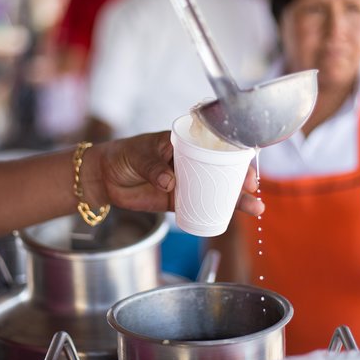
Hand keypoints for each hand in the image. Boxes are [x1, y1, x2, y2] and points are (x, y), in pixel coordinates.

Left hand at [92, 131, 264, 215]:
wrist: (103, 177)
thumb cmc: (122, 156)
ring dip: (235, 199)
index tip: (244, 164)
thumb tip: (171, 182)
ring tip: (255, 208)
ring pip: (215, 189)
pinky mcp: (176, 199)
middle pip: (222, 168)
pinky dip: (215, 211)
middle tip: (252, 189)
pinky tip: (230, 218)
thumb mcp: (138, 155)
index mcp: (184, 142)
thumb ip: (153, 167)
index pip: (214, 145)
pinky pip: (201, 205)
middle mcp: (189, 161)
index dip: (233, 154)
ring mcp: (185, 180)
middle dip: (241, 179)